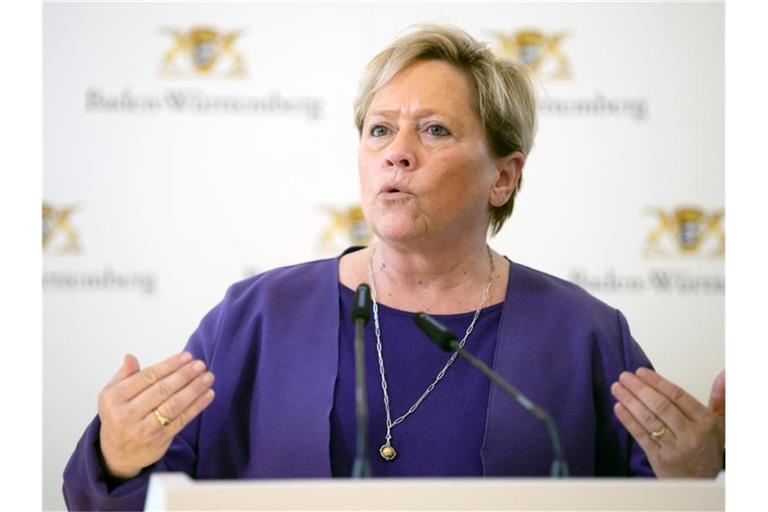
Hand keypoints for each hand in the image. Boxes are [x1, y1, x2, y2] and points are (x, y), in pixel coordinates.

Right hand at [98, 352, 215, 478]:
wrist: (116, 454)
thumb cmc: (118, 416)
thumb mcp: (112, 394)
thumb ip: (124, 375)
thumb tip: (130, 357)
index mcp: (114, 398)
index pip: (146, 377)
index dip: (169, 365)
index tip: (187, 356)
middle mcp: (127, 414)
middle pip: (162, 390)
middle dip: (184, 375)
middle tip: (200, 364)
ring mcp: (144, 429)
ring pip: (173, 406)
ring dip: (194, 389)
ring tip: (208, 377)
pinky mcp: (159, 440)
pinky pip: (181, 420)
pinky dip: (197, 406)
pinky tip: (208, 394)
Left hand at [611, 368, 724, 477]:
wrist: (702, 481)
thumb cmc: (707, 448)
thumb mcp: (720, 423)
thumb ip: (719, 397)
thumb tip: (723, 375)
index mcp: (705, 423)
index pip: (678, 396)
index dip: (657, 382)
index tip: (641, 372)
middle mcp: (690, 435)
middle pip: (661, 406)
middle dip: (639, 389)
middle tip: (624, 376)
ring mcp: (674, 448)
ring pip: (649, 420)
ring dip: (630, 401)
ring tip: (617, 388)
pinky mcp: (659, 458)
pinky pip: (641, 436)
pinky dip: (628, 420)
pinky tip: (619, 407)